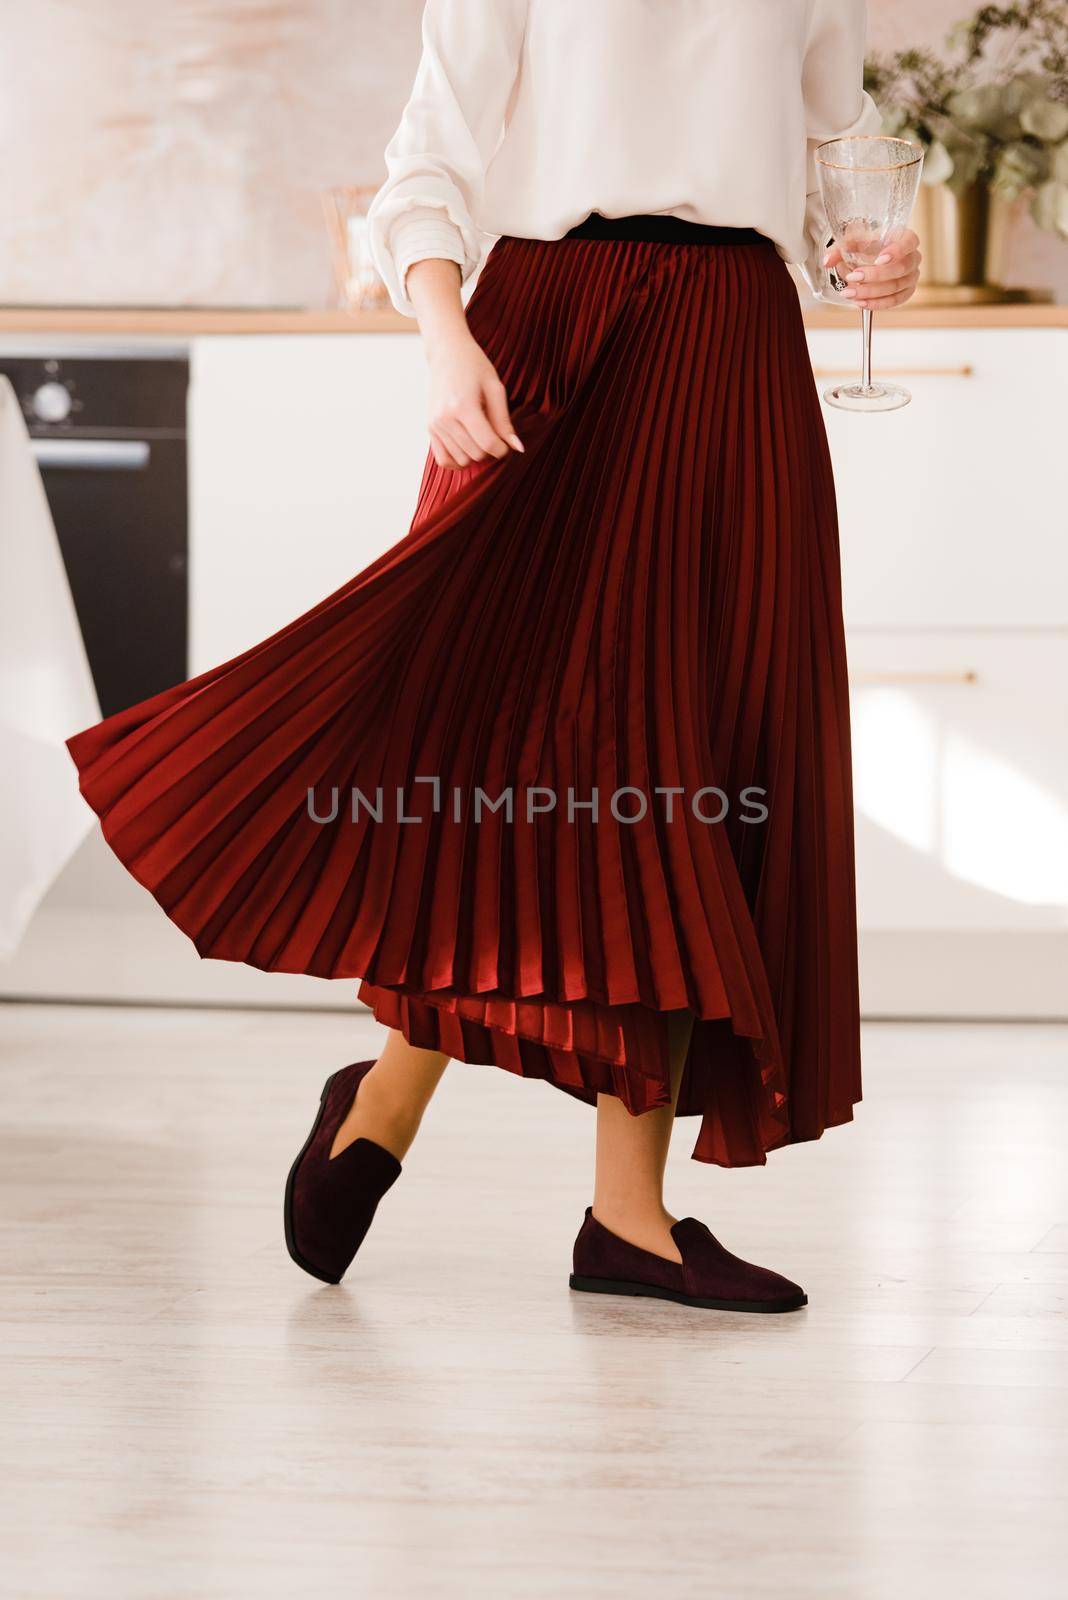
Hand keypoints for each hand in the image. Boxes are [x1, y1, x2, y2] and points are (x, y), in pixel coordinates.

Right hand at [425, 328, 523, 470]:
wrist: (446, 353)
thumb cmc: (474, 366)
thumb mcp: (495, 388)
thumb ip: (504, 421)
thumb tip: (518, 448)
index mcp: (463, 406)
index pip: (488, 444)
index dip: (502, 449)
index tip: (506, 441)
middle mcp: (445, 418)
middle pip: (476, 454)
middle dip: (489, 450)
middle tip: (492, 433)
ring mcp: (435, 424)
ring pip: (462, 460)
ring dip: (474, 454)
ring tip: (478, 433)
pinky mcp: (429, 428)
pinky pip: (443, 460)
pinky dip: (457, 461)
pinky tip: (466, 448)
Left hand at [823, 228, 921, 309]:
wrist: (872, 257)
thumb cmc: (868, 245)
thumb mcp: (853, 241)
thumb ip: (840, 248)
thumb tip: (828, 261)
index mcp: (905, 238)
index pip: (909, 242)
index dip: (896, 251)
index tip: (878, 259)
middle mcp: (913, 257)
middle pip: (900, 268)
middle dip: (874, 276)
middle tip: (853, 277)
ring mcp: (911, 276)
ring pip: (896, 287)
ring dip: (871, 292)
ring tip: (850, 293)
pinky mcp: (906, 292)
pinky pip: (895, 301)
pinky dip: (877, 303)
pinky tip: (861, 302)